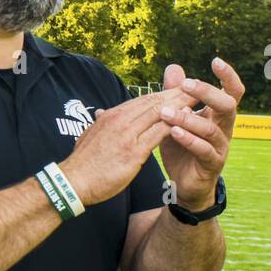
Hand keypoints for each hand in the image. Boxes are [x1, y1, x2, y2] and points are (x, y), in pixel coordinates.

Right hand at [60, 85, 198, 206]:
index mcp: (110, 116)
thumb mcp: (90, 136)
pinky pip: (159, 134)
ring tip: (198, 101)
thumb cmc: (82, 164)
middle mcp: (119, 120)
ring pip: (159, 114)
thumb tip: (100, 115)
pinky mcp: (133, 151)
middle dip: (175, 94)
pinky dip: (175, 126)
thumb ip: (99, 124)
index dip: (162, 94)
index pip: (142, 100)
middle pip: (153, 102)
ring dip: (180, 107)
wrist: (72, 182)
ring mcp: (126, 135)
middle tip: (196, 88)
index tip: (177, 91)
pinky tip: (189, 124)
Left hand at [156, 59, 243, 207]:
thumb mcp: (176, 118)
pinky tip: (174, 132)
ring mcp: (220, 147)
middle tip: (186, 84)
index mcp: (218, 114)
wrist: (183, 182)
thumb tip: (173, 67)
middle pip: (227, 105)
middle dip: (208, 92)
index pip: (232, 91)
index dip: (228, 76)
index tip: (216, 60)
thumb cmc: (181, 147)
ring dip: (188, 118)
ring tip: (166, 112)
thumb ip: (176, 95)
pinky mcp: (212, 164)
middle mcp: (224, 128)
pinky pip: (204, 150)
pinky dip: (189, 139)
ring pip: (212, 128)